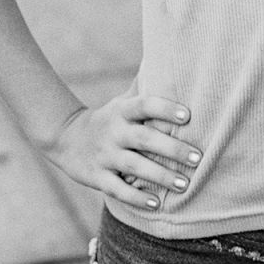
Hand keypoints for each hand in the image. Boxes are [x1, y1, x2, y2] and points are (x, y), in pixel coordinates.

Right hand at [45, 95, 201, 209]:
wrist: (65, 138)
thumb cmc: (110, 118)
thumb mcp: (123, 100)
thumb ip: (146, 86)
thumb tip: (171, 59)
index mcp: (122, 111)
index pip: (145, 105)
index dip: (166, 109)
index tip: (188, 116)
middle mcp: (114, 132)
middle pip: (144, 139)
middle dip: (172, 148)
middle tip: (197, 157)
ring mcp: (104, 156)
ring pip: (134, 166)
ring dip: (160, 176)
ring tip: (185, 184)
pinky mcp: (96, 177)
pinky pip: (117, 189)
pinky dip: (137, 198)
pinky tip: (157, 204)